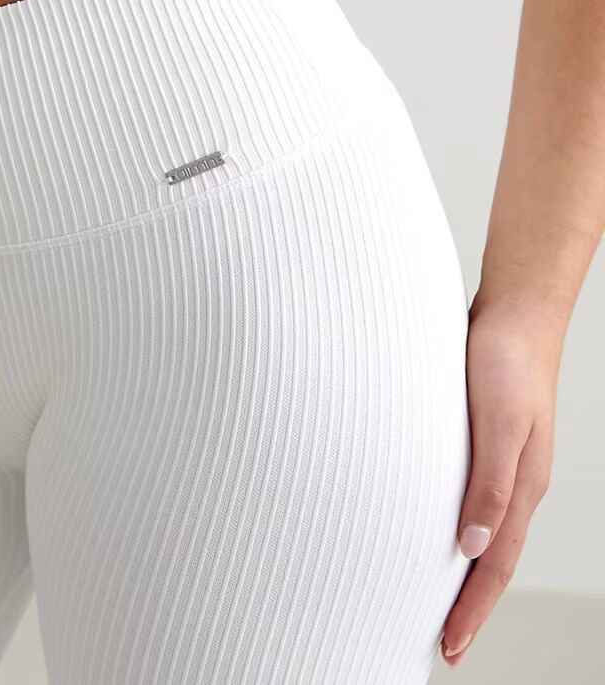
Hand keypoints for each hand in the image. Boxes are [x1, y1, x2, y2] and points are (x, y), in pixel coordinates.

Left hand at [440, 293, 561, 666]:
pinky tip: (439, 529)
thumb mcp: (499, 423)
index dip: (472, 610)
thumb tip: (472, 547)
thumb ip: (490, 483)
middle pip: (491, 559)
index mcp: (523, 487)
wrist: (515, 312)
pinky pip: (472, 500)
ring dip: (463, 572)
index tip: (449, 649)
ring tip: (438, 601)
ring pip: (483, 532)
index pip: (494, 566)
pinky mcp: (483, 441)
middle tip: (443, 644)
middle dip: (469, 605)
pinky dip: (457, 528)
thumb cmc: (507, 361)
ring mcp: (501, 463)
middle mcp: (515, 483)